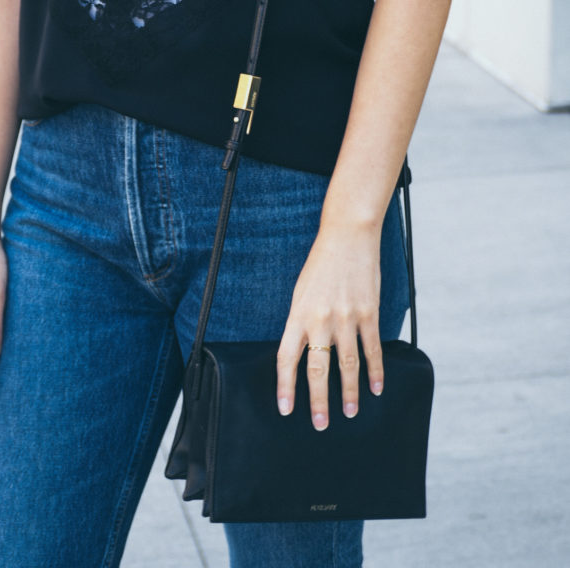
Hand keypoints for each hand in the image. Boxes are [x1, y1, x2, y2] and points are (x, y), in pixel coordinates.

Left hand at [276, 216, 382, 429]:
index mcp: (299, 314)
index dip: (285, 386)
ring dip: (350, 392)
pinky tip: (376, 388)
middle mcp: (321, 319)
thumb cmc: (320, 265)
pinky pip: (372, 349)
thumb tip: (303, 353)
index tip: (285, 409)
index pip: (287, 358)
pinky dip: (375, 371)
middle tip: (320, 424)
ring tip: (351, 413)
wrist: (347, 237)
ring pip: (348, 364)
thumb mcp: (301, 293)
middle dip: (318, 400)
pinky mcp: (368, 313)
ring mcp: (347, 318)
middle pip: (318, 369)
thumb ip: (301, 323)